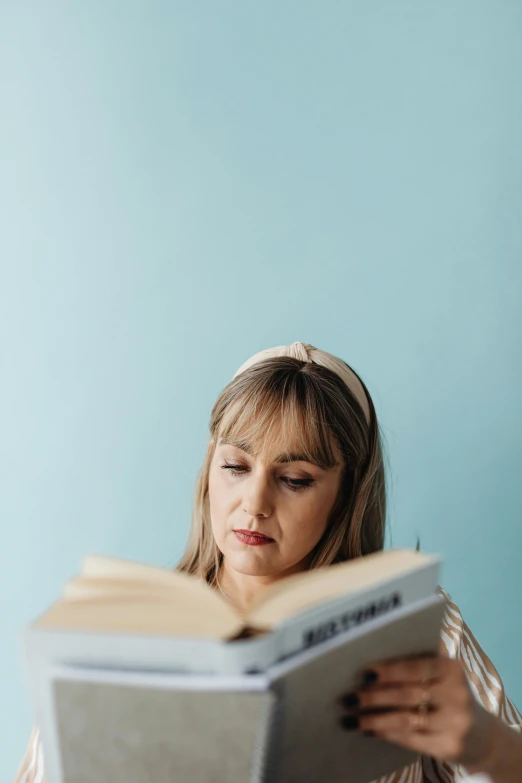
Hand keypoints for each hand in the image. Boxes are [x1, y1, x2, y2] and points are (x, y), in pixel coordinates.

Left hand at [338, 644, 498, 770]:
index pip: (415, 667)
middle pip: (406, 694)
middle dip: (372, 697)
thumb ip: (416, 667)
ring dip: (373, 720)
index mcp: (451, 668)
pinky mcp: (450, 747)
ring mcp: (455, 723)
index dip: (388, 670)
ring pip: (405, 719)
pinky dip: (387, 734)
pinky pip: (411, 739)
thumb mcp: (442, 676)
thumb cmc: (448, 695)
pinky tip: (370, 732)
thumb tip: (368, 664)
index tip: (362, 673)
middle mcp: (457, 694)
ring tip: (350, 719)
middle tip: (345, 698)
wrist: (481, 735)